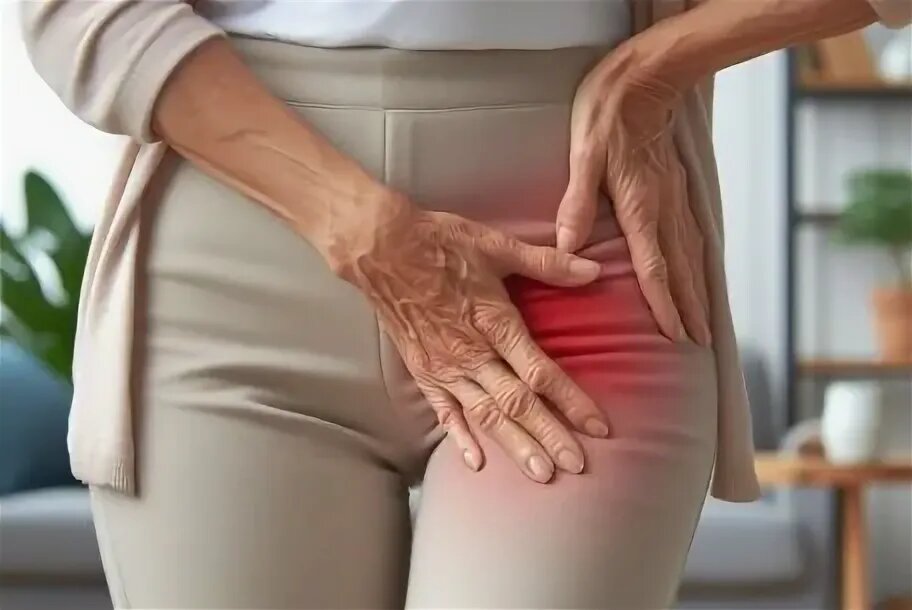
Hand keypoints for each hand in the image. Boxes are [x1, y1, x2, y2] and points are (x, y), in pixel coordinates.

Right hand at [331, 196, 611, 482]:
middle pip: (517, 403)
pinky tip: (477, 462)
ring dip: (515, 445)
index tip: (598, 427)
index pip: (540, 371)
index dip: (572, 400)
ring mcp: (445, 367)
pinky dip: (460, 437)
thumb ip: (546, 263)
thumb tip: (592, 270)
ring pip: (485, 414)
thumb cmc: (440, 242)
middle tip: (577, 466)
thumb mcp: (496, 244)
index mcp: (495, 322)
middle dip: (550, 436)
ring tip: (541, 474)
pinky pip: (444, 411)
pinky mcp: (423, 371)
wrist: (379, 248)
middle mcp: (472, 353)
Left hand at [555, 44, 711, 345]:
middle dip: (689, 307)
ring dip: (699, 289)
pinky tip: (700, 273)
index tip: (676, 333)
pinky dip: (699, 261)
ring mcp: (676, 199)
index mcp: (640, 206)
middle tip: (698, 340)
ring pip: (692, 253)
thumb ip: (577, 203)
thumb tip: (567, 246)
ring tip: (705, 319)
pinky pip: (693, 235)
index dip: (665, 303)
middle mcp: (664, 208)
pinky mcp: (678, 188)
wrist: (645, 78)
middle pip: (680, 268)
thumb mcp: (583, 155)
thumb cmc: (607, 115)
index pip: (655, 266)